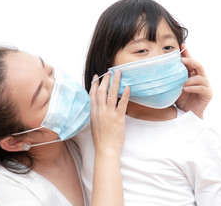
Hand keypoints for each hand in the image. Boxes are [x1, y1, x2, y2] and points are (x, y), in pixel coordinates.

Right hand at [89, 71, 128, 205]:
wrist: (105, 150)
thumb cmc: (101, 139)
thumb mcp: (94, 123)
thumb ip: (97, 113)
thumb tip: (100, 105)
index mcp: (93, 112)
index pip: (92, 94)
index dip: (95, 84)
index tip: (97, 76)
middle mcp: (100, 111)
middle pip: (101, 91)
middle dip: (105, 80)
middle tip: (110, 72)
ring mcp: (109, 114)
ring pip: (111, 94)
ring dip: (115, 83)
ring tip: (119, 74)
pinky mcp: (118, 118)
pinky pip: (122, 104)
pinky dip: (125, 95)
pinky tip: (128, 87)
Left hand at [176, 44, 212, 118]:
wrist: (187, 114)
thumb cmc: (181, 100)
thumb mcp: (175, 87)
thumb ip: (173, 78)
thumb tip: (161, 70)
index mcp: (192, 74)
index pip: (190, 62)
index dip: (187, 53)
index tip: (182, 45)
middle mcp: (200, 78)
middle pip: (198, 65)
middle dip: (190, 61)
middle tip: (182, 60)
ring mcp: (205, 85)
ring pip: (200, 77)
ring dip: (189, 79)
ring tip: (182, 84)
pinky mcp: (208, 94)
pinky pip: (202, 88)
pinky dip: (193, 87)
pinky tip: (185, 89)